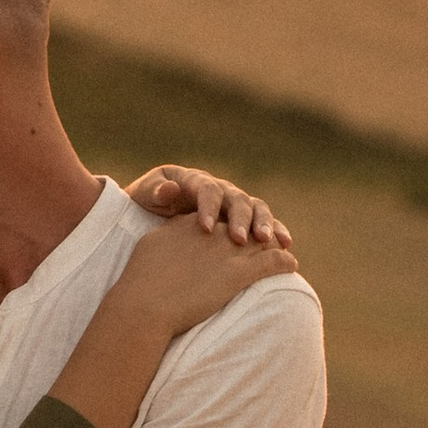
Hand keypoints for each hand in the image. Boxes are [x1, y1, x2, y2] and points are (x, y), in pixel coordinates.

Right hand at [119, 207, 297, 336]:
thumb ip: (167, 236)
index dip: (229, 225)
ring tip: (285, 248)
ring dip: (275, 243)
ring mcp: (228, 250)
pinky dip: (284, 262)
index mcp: (191, 224)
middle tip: (269, 238)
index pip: (217, 219)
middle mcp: (213, 232)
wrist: (145, 304)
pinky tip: (292, 265)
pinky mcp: (239, 273)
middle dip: (257, 230)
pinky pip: (271, 262)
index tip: (236, 234)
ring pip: (261, 241)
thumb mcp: (150, 246)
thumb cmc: (140, 282)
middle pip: (242, 225)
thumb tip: (174, 233)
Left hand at [129, 167, 299, 261]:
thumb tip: (169, 190)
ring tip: (267, 241)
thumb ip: (154, 192)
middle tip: (241, 239)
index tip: (205, 229)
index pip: (206, 189)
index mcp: (193, 181)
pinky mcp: (241, 221)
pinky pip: (262, 224)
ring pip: (254, 208)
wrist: (148, 216)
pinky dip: (275, 232)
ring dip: (263, 224)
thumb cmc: (143, 207)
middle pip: (236, 198)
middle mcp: (218, 189)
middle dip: (240, 218)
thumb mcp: (143, 197)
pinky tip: (285, 247)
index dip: (208, 207)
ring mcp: (231, 204)